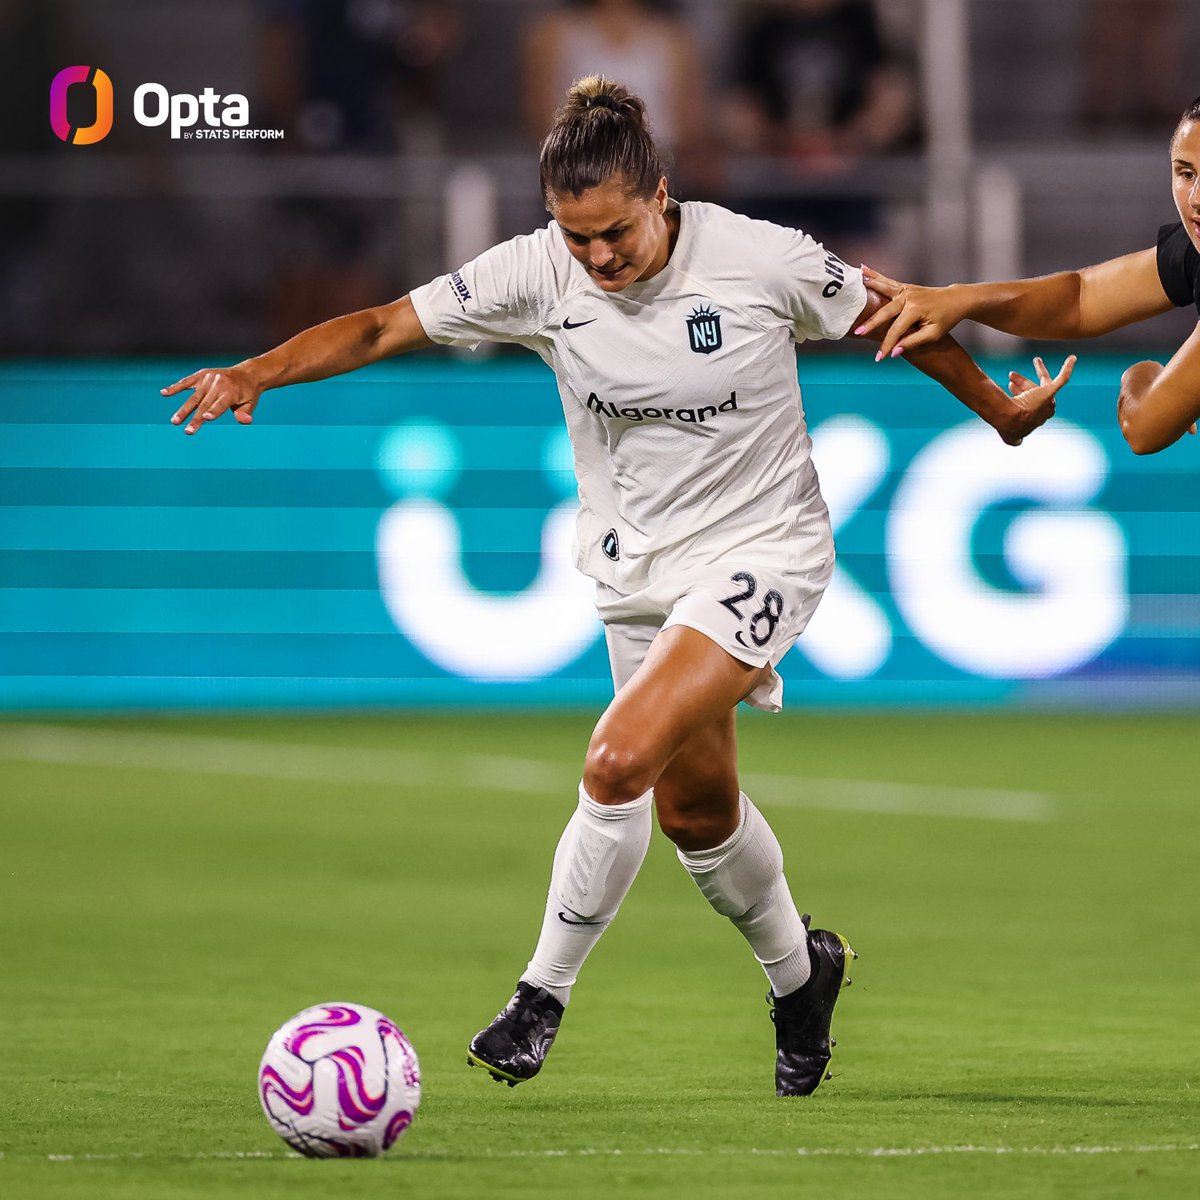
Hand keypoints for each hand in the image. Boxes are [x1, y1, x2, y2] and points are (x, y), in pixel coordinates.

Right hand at [163, 365, 261, 434]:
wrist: (246, 374)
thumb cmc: (248, 393)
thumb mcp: (251, 404)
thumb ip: (245, 413)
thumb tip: (244, 421)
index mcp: (232, 391)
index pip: (221, 403)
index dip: (214, 411)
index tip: (206, 418)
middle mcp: (219, 383)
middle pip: (205, 404)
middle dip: (196, 418)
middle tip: (188, 431)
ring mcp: (208, 379)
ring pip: (194, 396)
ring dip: (183, 410)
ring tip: (174, 421)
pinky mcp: (201, 375)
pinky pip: (186, 382)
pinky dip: (175, 387)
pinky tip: (164, 393)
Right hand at [856, 267, 972, 359]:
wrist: (956, 300)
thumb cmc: (947, 318)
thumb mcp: (933, 334)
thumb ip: (912, 342)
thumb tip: (894, 352)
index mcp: (916, 309)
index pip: (896, 330)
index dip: (887, 345)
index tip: (879, 358)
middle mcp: (909, 296)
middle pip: (884, 312)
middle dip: (870, 324)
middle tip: (856, 332)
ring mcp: (906, 289)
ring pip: (882, 288)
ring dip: (867, 286)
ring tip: (852, 283)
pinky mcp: (905, 287)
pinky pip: (887, 282)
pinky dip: (874, 276)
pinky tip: (862, 269)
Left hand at [1000, 355, 1075, 444]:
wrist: (1011, 419)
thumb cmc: (1007, 425)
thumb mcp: (1010, 435)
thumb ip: (1014, 439)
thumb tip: (1017, 443)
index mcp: (1036, 418)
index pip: (1031, 401)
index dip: (1020, 392)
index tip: (1009, 384)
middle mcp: (1045, 410)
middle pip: (1035, 391)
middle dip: (1023, 383)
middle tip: (1011, 374)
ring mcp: (1049, 401)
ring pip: (1044, 383)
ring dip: (1040, 370)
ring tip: (1036, 359)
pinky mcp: (1051, 392)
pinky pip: (1063, 379)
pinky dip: (1068, 368)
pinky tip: (1072, 358)